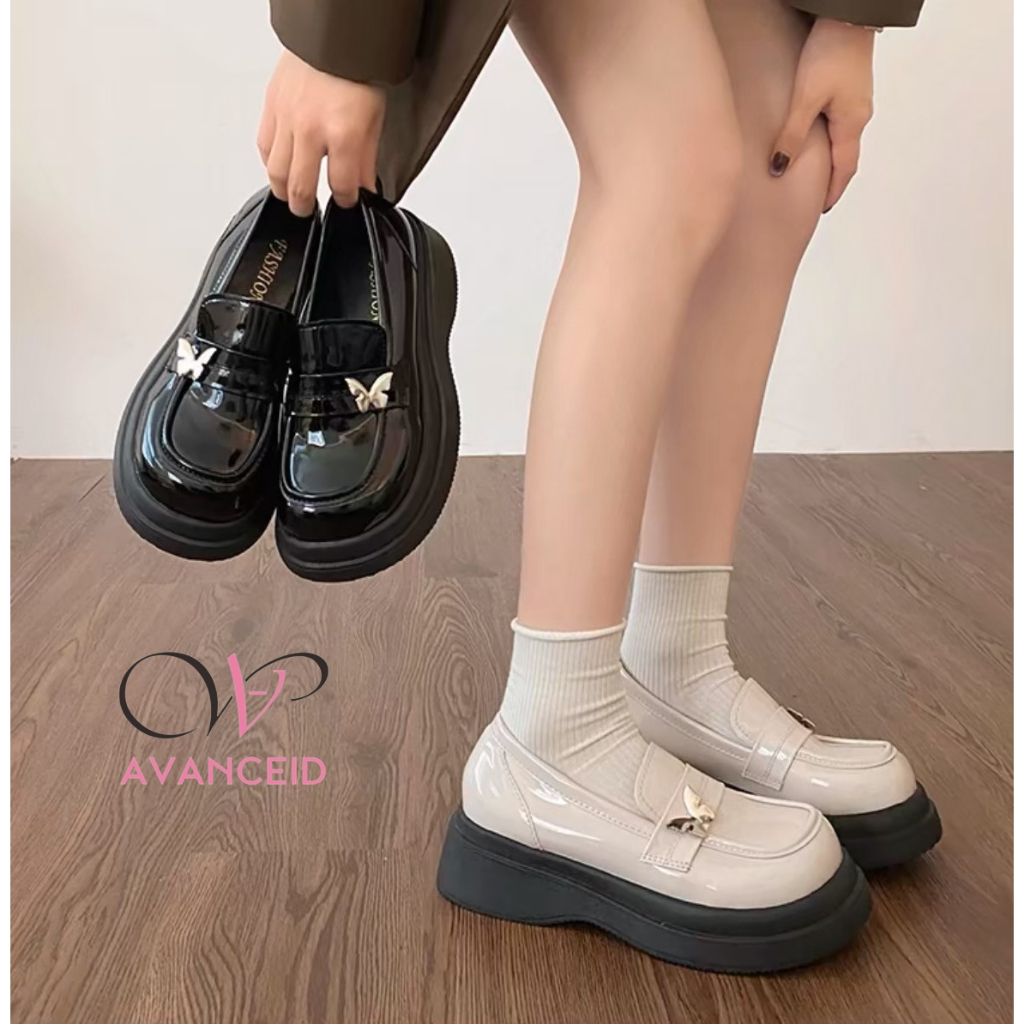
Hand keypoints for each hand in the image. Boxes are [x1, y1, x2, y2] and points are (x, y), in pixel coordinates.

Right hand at [257, 50, 385, 213]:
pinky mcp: (271, 107)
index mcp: (343, 135)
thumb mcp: (374, 121)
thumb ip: (366, 160)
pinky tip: (279, 166)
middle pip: (300, 187)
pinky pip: (264, 146)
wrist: (333, 37)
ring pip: (276, 172)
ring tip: (291, 196)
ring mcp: (287, 119)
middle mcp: (311, 130)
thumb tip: (363, 189)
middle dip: (306, 206)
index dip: (345, 202)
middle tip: (309, 211)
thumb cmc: (356, 73)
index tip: (346, 203)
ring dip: (283, 190)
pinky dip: (270, 162)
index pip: (340, 187)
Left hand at [770, 19, 875, 211]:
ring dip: (829, 156)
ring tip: (810, 170)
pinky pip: (839, 120)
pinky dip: (827, 136)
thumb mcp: (805, 99)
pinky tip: (813, 135)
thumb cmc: (830, 52)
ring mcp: (856, 99)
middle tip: (815, 196)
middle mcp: (858, 114)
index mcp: (851, 123)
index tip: (821, 209)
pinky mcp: (849, 85)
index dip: (833, 192)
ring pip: (842, 137)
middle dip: (832, 178)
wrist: (848, 14)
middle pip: (845, 156)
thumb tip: (779, 169)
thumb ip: (792, 136)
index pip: (844, 170)